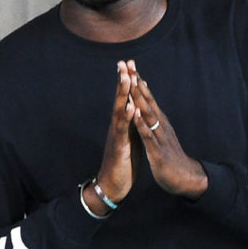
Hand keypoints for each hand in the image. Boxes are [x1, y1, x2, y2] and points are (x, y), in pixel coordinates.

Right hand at [83, 61, 140, 214]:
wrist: (112, 186)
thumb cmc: (122, 162)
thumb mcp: (130, 139)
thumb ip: (131, 124)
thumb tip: (136, 108)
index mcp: (122, 124)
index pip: (125, 98)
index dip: (128, 81)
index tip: (130, 63)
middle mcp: (117, 126)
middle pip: (119, 99)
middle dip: (122, 80)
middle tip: (123, 62)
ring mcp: (116, 135)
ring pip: (119, 110)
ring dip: (122, 93)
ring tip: (126, 77)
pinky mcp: (118, 147)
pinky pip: (122, 130)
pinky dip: (126, 117)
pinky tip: (129, 106)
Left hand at [128, 63, 207, 200]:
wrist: (185, 178)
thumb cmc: (170, 156)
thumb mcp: (161, 134)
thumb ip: (155, 120)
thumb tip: (147, 106)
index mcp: (159, 121)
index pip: (146, 97)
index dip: (137, 81)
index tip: (128, 65)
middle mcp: (160, 124)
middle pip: (147, 99)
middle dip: (136, 82)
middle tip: (128, 64)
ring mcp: (160, 137)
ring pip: (148, 114)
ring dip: (139, 98)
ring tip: (132, 82)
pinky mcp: (158, 151)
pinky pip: (149, 136)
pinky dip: (142, 124)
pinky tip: (136, 114)